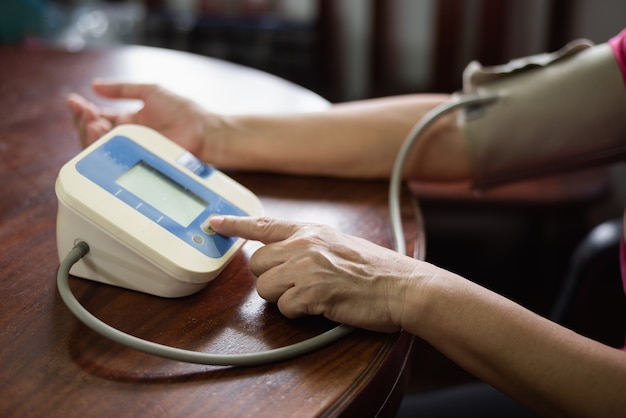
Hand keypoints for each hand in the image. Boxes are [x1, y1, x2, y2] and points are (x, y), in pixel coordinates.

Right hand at [66, 81, 223, 160]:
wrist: (204, 131)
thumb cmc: (183, 111)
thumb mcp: (150, 92)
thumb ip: (122, 90)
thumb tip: (94, 85)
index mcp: (126, 122)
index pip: (96, 117)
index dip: (81, 110)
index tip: (74, 100)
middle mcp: (126, 138)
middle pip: (92, 135)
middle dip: (82, 122)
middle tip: (84, 111)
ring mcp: (131, 151)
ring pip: (98, 149)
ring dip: (89, 134)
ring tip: (92, 122)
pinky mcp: (138, 163)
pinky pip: (114, 160)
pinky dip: (102, 148)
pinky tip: (100, 135)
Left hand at [209, 215, 421, 332]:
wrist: (402, 286)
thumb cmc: (375, 270)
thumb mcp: (337, 244)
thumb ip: (307, 245)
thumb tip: (281, 254)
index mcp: (309, 230)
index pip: (263, 225)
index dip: (234, 225)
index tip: (214, 223)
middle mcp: (304, 244)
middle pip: (257, 264)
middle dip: (269, 279)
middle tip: (295, 285)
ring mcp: (307, 267)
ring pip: (264, 288)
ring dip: (282, 298)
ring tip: (311, 297)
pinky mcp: (312, 293)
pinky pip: (284, 308)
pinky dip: (298, 314)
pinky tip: (320, 307)